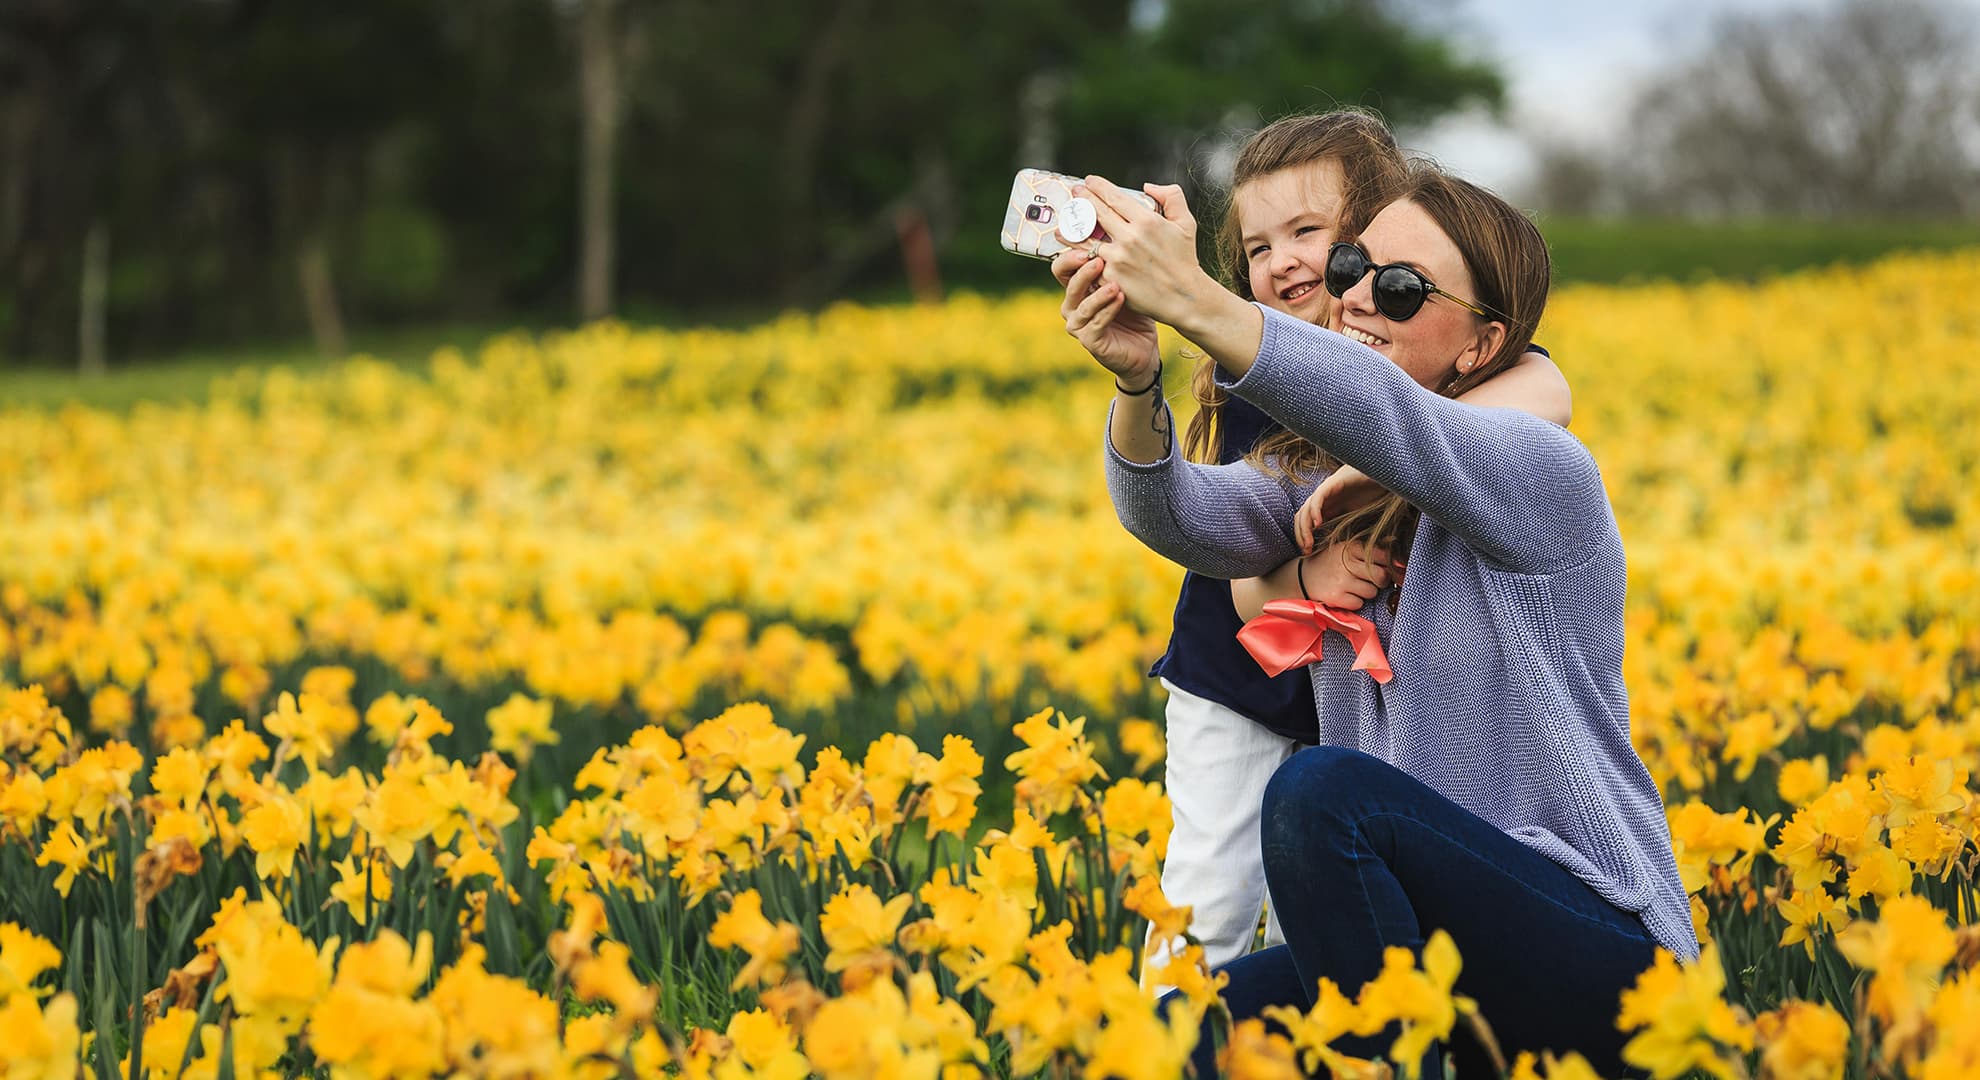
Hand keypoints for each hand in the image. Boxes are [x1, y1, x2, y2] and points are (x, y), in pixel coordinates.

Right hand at [1055, 248, 1158, 386]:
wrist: (1144, 348)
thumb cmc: (1135, 311)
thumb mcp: (1127, 282)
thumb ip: (1119, 262)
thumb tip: (1121, 227)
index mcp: (1077, 287)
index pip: (1064, 265)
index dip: (1072, 251)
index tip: (1087, 238)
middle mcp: (1072, 304)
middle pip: (1067, 280)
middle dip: (1081, 268)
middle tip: (1097, 259)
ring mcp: (1078, 324)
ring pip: (1081, 303)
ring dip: (1098, 292)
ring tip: (1115, 283)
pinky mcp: (1090, 341)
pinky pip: (1095, 323)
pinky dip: (1108, 310)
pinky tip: (1121, 299)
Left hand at [1078, 176, 1217, 328]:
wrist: (1184, 298)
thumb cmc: (1184, 259)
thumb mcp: (1186, 223)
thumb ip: (1172, 197)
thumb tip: (1147, 186)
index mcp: (1147, 221)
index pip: (1114, 197)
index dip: (1098, 186)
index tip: (1089, 181)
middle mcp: (1130, 237)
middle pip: (1097, 212)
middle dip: (1082, 199)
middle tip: (1074, 191)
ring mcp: (1118, 259)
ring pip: (1087, 238)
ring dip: (1073, 226)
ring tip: (1065, 220)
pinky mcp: (1110, 278)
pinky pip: (1090, 262)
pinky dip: (1078, 254)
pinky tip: (1070, 247)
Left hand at [1294, 466, 1390, 554]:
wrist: (1382, 472)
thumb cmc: (1373, 493)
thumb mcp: (1359, 514)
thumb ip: (1349, 525)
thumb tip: (1350, 549)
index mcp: (1328, 506)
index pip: (1307, 522)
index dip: (1305, 537)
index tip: (1309, 552)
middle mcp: (1324, 498)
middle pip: (1302, 517)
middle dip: (1301, 535)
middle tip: (1307, 551)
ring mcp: (1326, 490)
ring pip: (1306, 509)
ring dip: (1304, 528)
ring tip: (1309, 543)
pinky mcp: (1332, 483)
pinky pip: (1318, 498)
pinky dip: (1315, 511)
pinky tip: (1318, 524)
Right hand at [1298, 540, 1395, 609]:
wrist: (1303, 576)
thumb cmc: (1332, 562)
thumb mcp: (1347, 548)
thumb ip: (1370, 547)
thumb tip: (1395, 541)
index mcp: (1351, 547)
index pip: (1383, 556)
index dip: (1387, 564)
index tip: (1383, 568)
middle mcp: (1347, 563)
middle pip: (1381, 576)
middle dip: (1380, 581)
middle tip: (1372, 580)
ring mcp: (1341, 581)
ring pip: (1372, 592)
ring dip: (1366, 592)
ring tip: (1354, 586)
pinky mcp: (1336, 597)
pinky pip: (1359, 603)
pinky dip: (1354, 602)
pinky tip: (1345, 594)